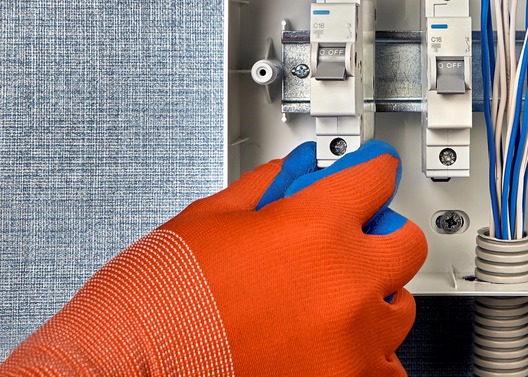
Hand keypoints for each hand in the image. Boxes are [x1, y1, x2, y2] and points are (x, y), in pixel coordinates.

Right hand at [0, 141, 426, 376]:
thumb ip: (264, 188)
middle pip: (406, 242)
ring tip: (324, 302)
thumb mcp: (206, 219)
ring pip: (398, 308)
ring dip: (371, 298)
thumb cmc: (153, 305)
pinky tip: (324, 344)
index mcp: (316, 228)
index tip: (370, 174)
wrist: (121, 372)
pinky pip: (383, 366)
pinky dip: (361, 353)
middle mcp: (347, 285)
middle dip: (377, 235)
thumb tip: (292, 172)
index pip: (376, 178)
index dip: (369, 170)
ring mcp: (351, 344)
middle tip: (345, 240)